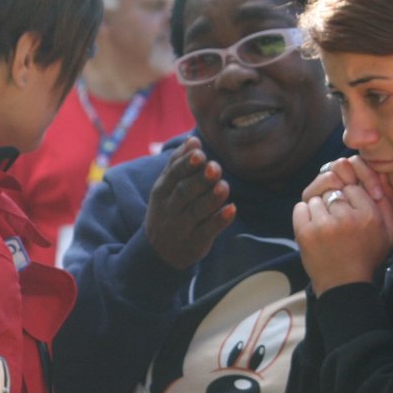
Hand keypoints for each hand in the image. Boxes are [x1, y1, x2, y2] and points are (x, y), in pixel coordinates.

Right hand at [145, 138, 234, 269]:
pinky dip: (220, 221)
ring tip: (224, 186)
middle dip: (200, 179)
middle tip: (215, 167)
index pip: (173, 174)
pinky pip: (208, 231)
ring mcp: (182, 227)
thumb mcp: (165, 188)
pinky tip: (232, 209)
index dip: (186, 163)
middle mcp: (170, 208)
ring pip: (197, 211)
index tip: (200, 152)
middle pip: (184, 192)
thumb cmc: (168, 210)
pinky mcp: (196, 242)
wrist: (159, 252)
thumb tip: (193, 140)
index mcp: (162, 191)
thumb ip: (178, 164)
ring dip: (211, 198)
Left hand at [293, 157, 392, 290]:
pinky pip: (300, 208)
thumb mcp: (390, 233)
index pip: (352, 187)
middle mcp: (346, 218)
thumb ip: (389, 202)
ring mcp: (323, 225)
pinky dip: (304, 216)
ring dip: (319, 210)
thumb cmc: (367, 257)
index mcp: (369, 215)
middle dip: (334, 204)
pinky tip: (314, 229)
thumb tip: (379, 175)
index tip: (349, 215)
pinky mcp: (305, 233)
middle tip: (336, 223)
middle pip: (333, 191)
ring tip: (325, 228)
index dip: (350, 200)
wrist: (344, 285)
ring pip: (316, 199)